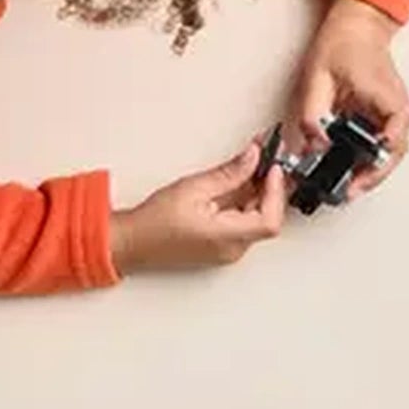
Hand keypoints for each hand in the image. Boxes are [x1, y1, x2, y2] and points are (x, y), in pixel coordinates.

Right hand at [110, 139, 289, 273]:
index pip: (270, 219)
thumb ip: (229, 173)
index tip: (273, 168)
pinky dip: (246, 202)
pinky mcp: (222, 246)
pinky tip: (240, 182)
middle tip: (267, 160)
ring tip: (252, 165)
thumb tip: (252, 157)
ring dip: (258, 192)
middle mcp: (232, 249)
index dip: (276, 191)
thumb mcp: (194, 188)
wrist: (132, 242)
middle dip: (270, 187)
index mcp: (226, 238)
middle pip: (267, 218)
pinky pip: (244, 223)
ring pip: (256, 219)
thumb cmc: (153, 223)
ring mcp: (228, 250)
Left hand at [288, 0, 408, 196]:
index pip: (393, 139)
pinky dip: (365, 158)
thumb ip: (313, 113)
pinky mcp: (386, 118)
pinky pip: (380, 146)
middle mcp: (398, 110)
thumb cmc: (345, 44)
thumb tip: (314, 144)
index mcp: (388, 99)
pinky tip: (345, 166)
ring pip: (388, 155)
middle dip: (370, 177)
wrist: (358, 26)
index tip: (360, 177)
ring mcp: (394, 115)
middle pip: (392, 155)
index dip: (377, 163)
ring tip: (343, 185)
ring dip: (368, 171)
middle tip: (346, 192)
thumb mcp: (319, 77)